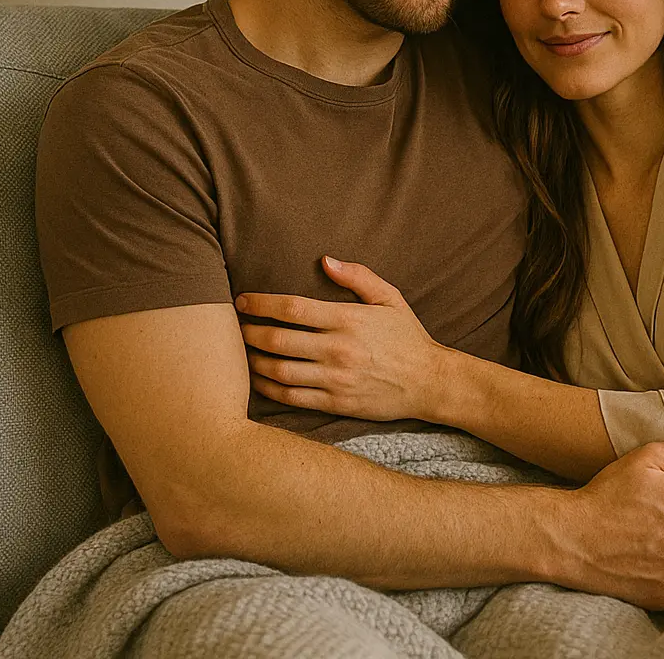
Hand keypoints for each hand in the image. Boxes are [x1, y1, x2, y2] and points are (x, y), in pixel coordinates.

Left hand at [236, 257, 443, 422]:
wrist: (429, 382)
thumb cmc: (407, 337)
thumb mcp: (390, 299)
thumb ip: (358, 277)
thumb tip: (325, 260)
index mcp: (348, 320)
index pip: (293, 308)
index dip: (261, 303)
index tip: (242, 300)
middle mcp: (338, 350)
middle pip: (278, 340)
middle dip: (248, 332)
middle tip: (235, 327)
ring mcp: (335, 379)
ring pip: (279, 370)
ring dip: (254, 361)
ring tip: (242, 353)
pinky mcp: (335, 402)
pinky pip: (291, 397)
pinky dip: (269, 389)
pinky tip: (259, 379)